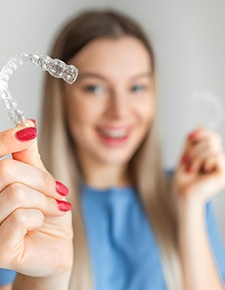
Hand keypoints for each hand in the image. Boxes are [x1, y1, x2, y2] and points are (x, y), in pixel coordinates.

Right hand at [0, 121, 72, 276]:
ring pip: (16, 193)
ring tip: (54, 209)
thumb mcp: (40, 180)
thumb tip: (27, 125)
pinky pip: (21, 217)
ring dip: (45, 200)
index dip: (6, 140)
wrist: (56, 246)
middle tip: (59, 190)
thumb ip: (28, 156)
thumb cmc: (47, 213)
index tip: (28, 131)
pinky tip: (39, 226)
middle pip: (6, 171)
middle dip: (41, 179)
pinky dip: (40, 217)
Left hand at [172, 127, 224, 206]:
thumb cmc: (183, 178)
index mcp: (211, 156)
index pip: (213, 137)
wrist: (182, 194)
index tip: (190, 137)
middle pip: (213, 139)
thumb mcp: (186, 155)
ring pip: (212, 148)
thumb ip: (193, 142)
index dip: (202, 133)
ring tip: (191, 169)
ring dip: (196, 157)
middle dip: (195, 149)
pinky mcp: (224, 173)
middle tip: (187, 162)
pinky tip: (202, 170)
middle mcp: (219, 161)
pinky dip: (205, 161)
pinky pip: (217, 156)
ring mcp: (223, 167)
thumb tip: (201, 125)